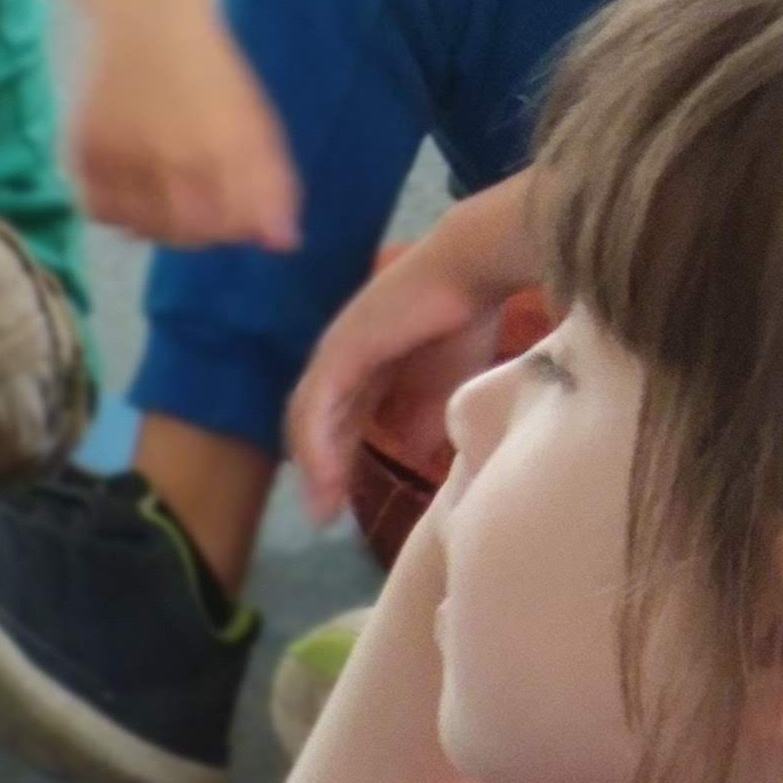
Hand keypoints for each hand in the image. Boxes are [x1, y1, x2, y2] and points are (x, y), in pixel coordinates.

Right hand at [73, 8, 300, 250]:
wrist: (148, 23)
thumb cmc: (212, 76)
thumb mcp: (255, 123)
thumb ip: (274, 185)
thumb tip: (284, 245)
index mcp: (223, 148)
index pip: (231, 227)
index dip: (235, 229)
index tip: (235, 214)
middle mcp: (170, 156)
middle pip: (188, 235)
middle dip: (201, 231)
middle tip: (201, 203)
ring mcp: (123, 156)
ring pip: (142, 230)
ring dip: (161, 224)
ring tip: (169, 192)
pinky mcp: (85, 152)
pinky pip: (100, 212)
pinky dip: (120, 211)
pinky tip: (136, 187)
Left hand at [289, 240, 510, 523]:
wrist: (472, 268)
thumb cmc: (467, 316)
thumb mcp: (447, 381)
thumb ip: (424, 415)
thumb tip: (411, 449)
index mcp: (365, 364)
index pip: (341, 419)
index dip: (341, 459)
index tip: (344, 501)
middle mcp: (340, 360)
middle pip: (318, 424)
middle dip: (322, 472)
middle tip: (327, 514)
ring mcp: (333, 355)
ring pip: (309, 421)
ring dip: (316, 467)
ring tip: (325, 508)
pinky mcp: (337, 354)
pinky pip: (317, 409)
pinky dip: (319, 447)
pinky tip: (328, 477)